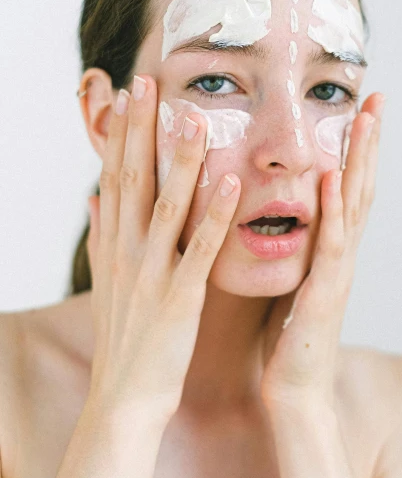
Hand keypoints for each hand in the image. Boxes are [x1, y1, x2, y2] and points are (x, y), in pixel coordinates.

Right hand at [86, 74, 240, 426]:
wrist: (125, 396)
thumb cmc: (124, 338)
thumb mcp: (105, 282)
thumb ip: (101, 236)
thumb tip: (92, 196)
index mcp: (114, 245)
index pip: (115, 176)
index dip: (121, 133)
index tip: (128, 92)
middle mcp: (128, 251)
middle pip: (134, 179)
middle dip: (141, 129)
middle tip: (149, 81)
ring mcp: (152, 273)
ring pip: (167, 206)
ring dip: (180, 162)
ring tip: (195, 119)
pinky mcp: (180, 297)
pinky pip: (199, 251)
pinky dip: (215, 217)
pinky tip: (232, 185)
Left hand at [260, 92, 384, 408]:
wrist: (295, 392)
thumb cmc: (288, 339)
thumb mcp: (293, 284)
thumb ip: (296, 252)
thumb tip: (282, 223)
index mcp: (330, 252)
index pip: (347, 191)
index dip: (355, 150)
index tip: (356, 109)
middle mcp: (341, 256)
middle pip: (361, 188)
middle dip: (367, 142)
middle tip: (375, 97)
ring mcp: (338, 273)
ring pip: (354, 207)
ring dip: (360, 161)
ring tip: (364, 119)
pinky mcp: (324, 293)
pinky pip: (331, 245)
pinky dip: (335, 210)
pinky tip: (334, 177)